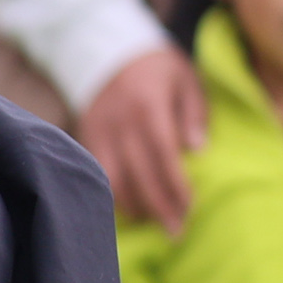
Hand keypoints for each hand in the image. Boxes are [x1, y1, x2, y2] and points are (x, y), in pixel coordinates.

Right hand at [76, 45, 205, 229]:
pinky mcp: (85, 139)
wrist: (106, 50)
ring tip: (154, 224)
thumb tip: (197, 149)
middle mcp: (120, 122)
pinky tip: (129, 210)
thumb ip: (193, 112)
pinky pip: (97, 176)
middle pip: (139, 174)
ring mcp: (99, 133)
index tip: (190, 208)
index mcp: (147, 105)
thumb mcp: (185, 78)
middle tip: (176, 232)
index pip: (163, 155)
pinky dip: (113, 196)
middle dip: (159, 207)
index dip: (176, 185)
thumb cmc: (156, 68)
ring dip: (135, 207)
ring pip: (114, 181)